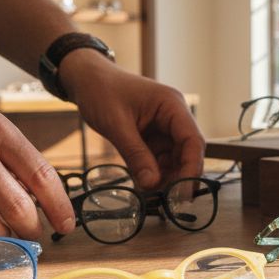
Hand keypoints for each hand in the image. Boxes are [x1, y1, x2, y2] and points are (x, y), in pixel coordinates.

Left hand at [60, 51, 204, 188]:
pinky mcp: (153, 135)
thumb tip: (152, 185)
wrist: (85, 78)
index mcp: (172, 105)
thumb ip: (136, 155)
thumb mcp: (116, 125)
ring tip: (150, 194)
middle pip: (188, 152)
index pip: (193, 141)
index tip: (183, 193)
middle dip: (178, 176)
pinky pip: (160, 158)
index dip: (192, 168)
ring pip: (175, 159)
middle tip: (166, 200)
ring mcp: (164, 127)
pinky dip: (154, 173)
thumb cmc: (100, 91)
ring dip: (165, 177)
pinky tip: (144, 184)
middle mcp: (174, 116)